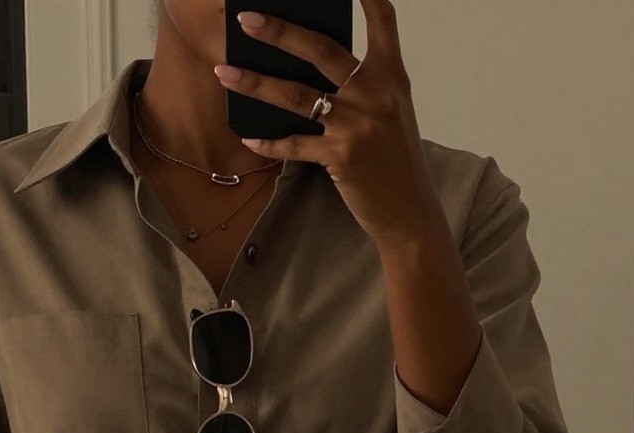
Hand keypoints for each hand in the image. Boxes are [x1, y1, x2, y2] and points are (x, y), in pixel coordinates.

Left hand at [214, 0, 445, 248]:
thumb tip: (310, 68)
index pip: (382, 20)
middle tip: (246, 18)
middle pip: (320, 50)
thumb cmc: (394, 160)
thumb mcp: (390, 112)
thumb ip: (362, 86)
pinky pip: (293, 144)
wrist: (409, 211)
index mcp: (392, 76)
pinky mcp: (339, 156)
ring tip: (223, 72)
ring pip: (295, 95)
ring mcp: (356, 124)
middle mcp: (375, 93)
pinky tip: (247, 137)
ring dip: (255, 82)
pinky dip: (268, 142)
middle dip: (279, 31)